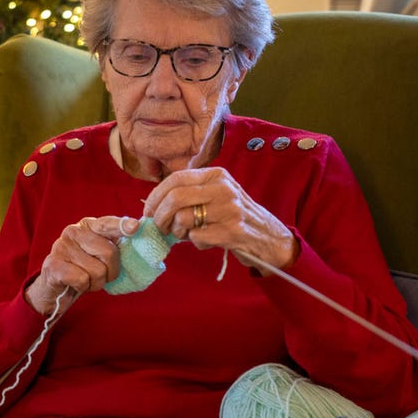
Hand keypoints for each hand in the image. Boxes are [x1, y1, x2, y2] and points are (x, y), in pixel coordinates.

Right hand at [25, 215, 139, 313]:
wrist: (55, 288)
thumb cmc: (83, 269)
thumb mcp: (98, 253)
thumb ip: (114, 244)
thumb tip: (136, 233)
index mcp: (87, 225)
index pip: (107, 224)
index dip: (122, 226)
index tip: (135, 227)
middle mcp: (73, 231)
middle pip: (109, 252)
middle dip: (111, 271)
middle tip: (101, 275)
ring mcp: (61, 247)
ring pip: (97, 271)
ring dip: (96, 283)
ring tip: (86, 279)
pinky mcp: (54, 265)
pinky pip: (83, 280)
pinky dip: (84, 287)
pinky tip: (75, 284)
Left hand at [143, 167, 297, 271]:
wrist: (269, 237)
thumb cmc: (234, 215)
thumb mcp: (216, 194)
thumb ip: (190, 193)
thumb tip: (152, 205)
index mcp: (216, 175)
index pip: (176, 178)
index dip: (156, 196)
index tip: (148, 211)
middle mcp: (224, 188)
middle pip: (175, 198)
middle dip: (160, 216)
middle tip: (160, 227)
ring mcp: (229, 209)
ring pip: (183, 218)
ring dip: (178, 232)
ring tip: (188, 234)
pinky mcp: (232, 231)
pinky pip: (196, 237)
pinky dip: (195, 242)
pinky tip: (206, 241)